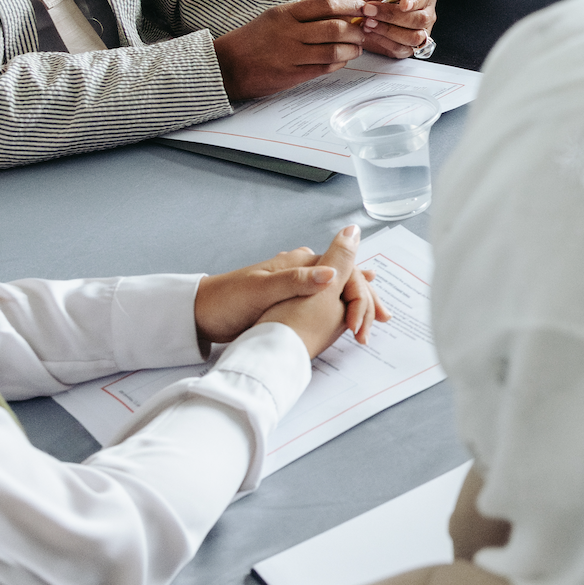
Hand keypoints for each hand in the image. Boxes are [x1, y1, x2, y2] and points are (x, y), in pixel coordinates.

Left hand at [195, 232, 389, 350]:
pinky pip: (326, 302)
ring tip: (373, 318)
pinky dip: (342, 308)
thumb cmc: (227, 299)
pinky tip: (349, 315)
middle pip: (346, 279)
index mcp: (301, 261)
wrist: (201, 313)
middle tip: (382, 318)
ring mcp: (299, 286)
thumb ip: (297, 280)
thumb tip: (332, 271)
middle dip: (367, 298)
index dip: (357, 295)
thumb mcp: (262, 289)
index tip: (357, 323)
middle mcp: (304, 270)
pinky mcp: (292, 302)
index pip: (343, 272)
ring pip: (339, 291)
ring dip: (358, 303)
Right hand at [214, 0, 374, 101]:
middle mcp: (288, 33)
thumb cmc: (252, 41)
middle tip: (362, 32)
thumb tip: (339, 14)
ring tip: (355, 48)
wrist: (225, 66)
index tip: (363, 9)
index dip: (350, 7)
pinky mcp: (291, 75)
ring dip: (351, 50)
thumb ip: (302, 15)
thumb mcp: (273, 18)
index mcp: (284, 14)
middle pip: (335, 28)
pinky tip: (341, 61)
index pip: (326, 5)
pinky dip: (339, 64)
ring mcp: (289, 55)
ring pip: (333, 50)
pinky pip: (324, 68)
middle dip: (356, 31)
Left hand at [339, 0, 437, 58]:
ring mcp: (418, 34)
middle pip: (421, 20)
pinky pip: (400, 49)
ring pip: (412, 37)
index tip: (402, 4)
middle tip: (370, 10)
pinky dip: (383, 41)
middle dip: (393, 16)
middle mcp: (425, 16)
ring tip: (367, 22)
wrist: (358, 11)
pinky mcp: (406, 49)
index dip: (416, 2)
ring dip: (387, 30)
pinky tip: (370, 31)